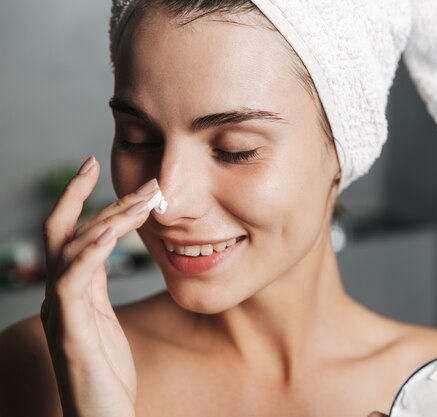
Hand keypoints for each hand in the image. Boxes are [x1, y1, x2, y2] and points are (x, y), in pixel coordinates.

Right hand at [40, 156, 157, 416]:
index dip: (81, 198)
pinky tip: (112, 235)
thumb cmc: (107, 370)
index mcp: (73, 289)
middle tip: (119, 173)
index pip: (72, 232)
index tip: (94, 166)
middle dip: (88, 197)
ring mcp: (61, 311)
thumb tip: (110, 256)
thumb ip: (101, 288)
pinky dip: (90, 254)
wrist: (101, 415)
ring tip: (141, 202)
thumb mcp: (105, 320)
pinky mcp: (69, 330)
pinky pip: (73, 283)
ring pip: (72, 249)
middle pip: (64, 231)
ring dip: (106, 221)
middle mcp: (61, 294)